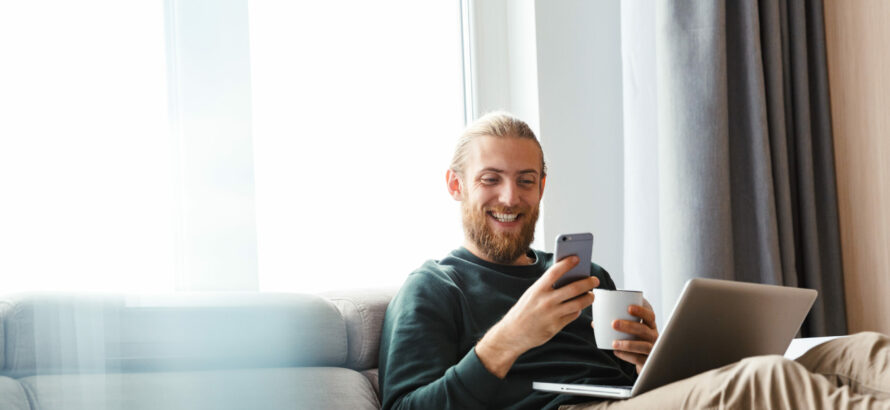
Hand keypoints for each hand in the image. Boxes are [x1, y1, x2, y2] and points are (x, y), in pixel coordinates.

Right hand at [476, 256, 599, 377]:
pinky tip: (578, 308)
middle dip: (587, 283)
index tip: (577, 258)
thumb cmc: (523, 311)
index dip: (567, 263)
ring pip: (578, 304)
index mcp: (537, 289)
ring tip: (591, 295)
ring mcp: (552, 314)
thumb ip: (547, 287)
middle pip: (573, 288)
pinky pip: (573, 315)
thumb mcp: (532, 294)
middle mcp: (545, 301)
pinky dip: (578, 310)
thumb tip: (568, 278)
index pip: (555, 272)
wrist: (513, 333)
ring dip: (588, 298)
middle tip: (594, 280)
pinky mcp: (556, 326)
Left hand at [606, 298, 657, 373]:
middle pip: (644, 330)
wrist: (644, 361)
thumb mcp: (632, 332)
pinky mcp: (648, 361)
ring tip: (613, 343)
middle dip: (629, 326)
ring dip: (628, 344)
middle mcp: (653, 337)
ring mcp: (652, 350)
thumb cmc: (636, 341)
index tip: (629, 307)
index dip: (641, 311)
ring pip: (643, 346)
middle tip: (614, 323)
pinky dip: (626, 356)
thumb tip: (595, 323)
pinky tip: (616, 352)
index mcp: (650, 326)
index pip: (650, 316)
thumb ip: (618, 325)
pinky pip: (638, 359)